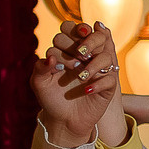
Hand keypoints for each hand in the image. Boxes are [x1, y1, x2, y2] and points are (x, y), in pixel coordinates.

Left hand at [35, 24, 118, 147]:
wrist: (63, 120)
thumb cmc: (51, 98)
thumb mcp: (39, 83)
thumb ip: (40, 68)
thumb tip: (51, 57)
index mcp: (68, 50)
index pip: (71, 29)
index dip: (69, 32)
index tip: (62, 46)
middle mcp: (86, 56)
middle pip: (94, 36)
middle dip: (81, 46)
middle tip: (72, 63)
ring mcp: (98, 70)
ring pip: (105, 56)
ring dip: (92, 65)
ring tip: (80, 78)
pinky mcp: (107, 86)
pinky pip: (109, 79)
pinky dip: (97, 84)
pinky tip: (85, 91)